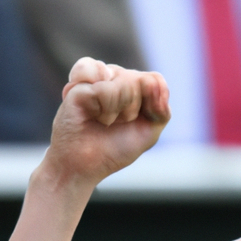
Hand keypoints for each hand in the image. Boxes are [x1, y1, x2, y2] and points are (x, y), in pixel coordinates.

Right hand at [43, 58, 170, 189]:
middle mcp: (114, 76)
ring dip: (119, 111)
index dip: (152, 104)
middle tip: (116, 123)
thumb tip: (156, 82)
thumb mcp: (150, 132)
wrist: (86, 164)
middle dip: (134, 110)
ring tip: (103, 120)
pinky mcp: (79, 85)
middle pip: (142, 80)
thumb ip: (161, 109)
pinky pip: (106, 88)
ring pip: (126, 81)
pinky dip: (105, 107)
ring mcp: (95, 79)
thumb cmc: (116, 147)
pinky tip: (91, 113)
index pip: (155, 80)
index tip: (136, 121)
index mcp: (133, 85)